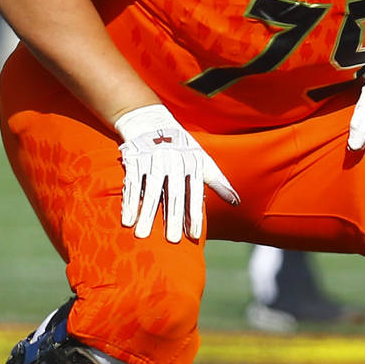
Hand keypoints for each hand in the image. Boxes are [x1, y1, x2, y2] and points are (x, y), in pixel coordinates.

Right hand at [115, 104, 238, 242]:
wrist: (152, 123)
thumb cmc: (182, 148)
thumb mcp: (202, 160)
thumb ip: (218, 182)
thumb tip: (237, 202)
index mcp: (193, 163)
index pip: (195, 192)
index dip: (195, 214)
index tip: (195, 235)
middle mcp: (175, 162)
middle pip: (175, 194)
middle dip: (174, 217)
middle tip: (173, 240)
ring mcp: (154, 160)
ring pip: (152, 190)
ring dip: (147, 214)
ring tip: (143, 235)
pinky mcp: (136, 160)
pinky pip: (133, 184)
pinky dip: (130, 202)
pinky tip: (128, 220)